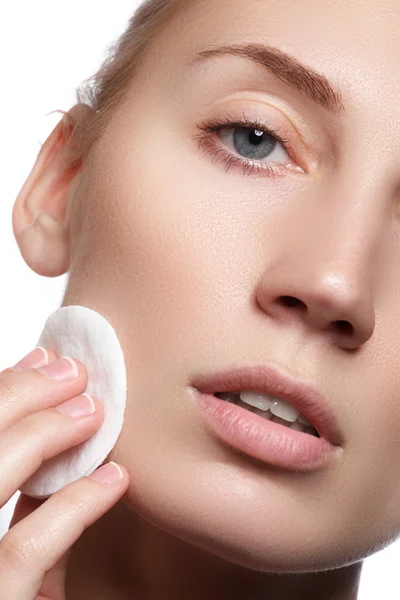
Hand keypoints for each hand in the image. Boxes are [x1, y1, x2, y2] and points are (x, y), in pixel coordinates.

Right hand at [0, 347, 128, 598]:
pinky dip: (73, 508)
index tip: (38, 362)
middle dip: (16, 397)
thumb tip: (62, 452)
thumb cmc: (17, 590)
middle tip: (70, 370)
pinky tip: (112, 482)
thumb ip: (25, 514)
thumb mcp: (13, 559)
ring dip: (40, 435)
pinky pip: (24, 553)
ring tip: (91, 410)